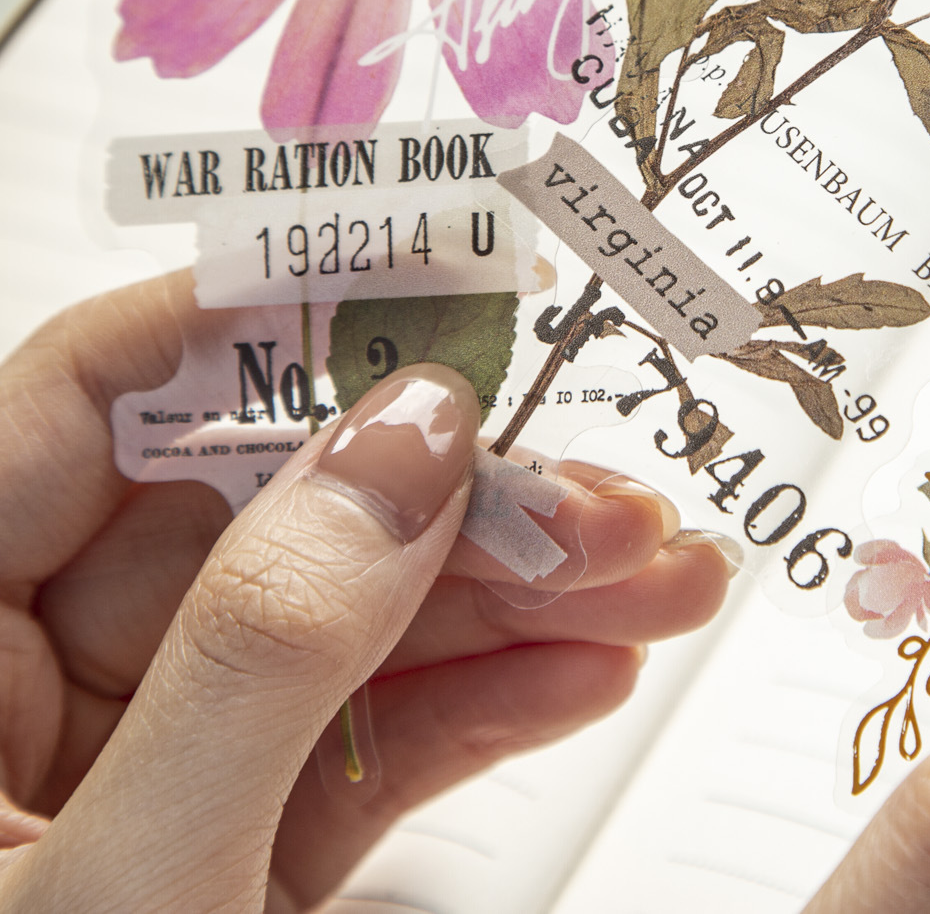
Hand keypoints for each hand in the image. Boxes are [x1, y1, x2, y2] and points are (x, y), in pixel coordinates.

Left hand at [0, 274, 728, 911]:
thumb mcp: (132, 885)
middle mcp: (21, 684)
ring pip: (340, 619)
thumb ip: (267, 644)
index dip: (253, 316)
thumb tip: (404, 436)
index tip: (422, 283)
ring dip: (508, 596)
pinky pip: (356, 738)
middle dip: (454, 496)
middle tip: (607, 489)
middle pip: (261, 510)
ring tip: (658, 576)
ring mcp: (139, 763)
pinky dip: (476, 707)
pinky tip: (586, 672)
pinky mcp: (224, 839)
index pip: (80, 399)